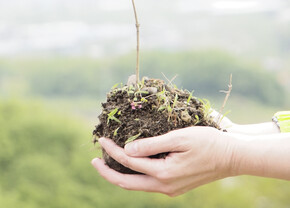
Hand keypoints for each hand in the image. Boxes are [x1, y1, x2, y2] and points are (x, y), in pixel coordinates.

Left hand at [91, 127, 237, 196]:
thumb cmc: (207, 142)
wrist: (233, 157)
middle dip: (107, 173)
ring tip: (106, 162)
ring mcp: (170, 189)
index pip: (129, 162)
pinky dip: (134, 176)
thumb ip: (151, 145)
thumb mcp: (178, 137)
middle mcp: (165, 186)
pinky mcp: (175, 187)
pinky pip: (148, 184)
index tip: (101, 139)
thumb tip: (127, 150)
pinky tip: (129, 164)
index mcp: (164, 173)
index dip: (112, 150)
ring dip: (120, 175)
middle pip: (127, 184)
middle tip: (93, 161)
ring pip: (137, 186)